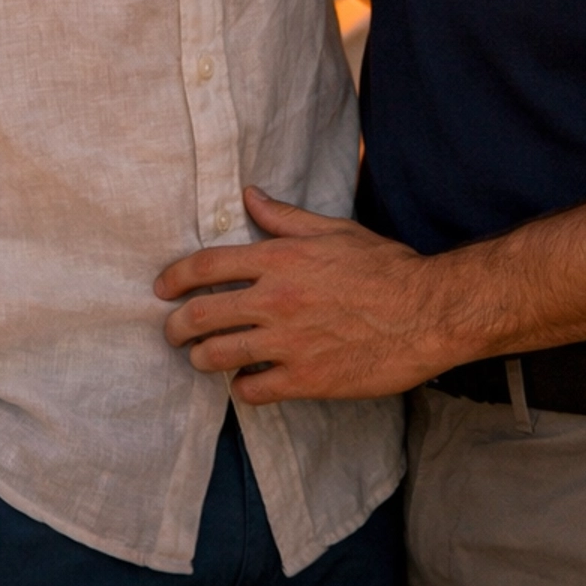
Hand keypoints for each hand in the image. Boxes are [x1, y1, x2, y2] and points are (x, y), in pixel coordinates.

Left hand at [154, 187, 450, 403]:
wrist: (425, 312)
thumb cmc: (383, 266)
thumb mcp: (333, 230)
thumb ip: (284, 217)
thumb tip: (247, 195)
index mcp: (280, 258)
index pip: (207, 265)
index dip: (174, 278)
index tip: (161, 288)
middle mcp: (276, 299)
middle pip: (202, 315)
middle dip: (176, 325)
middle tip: (172, 331)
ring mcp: (288, 342)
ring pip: (219, 355)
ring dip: (201, 358)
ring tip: (201, 358)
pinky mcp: (305, 379)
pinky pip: (253, 389)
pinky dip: (242, 387)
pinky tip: (246, 382)